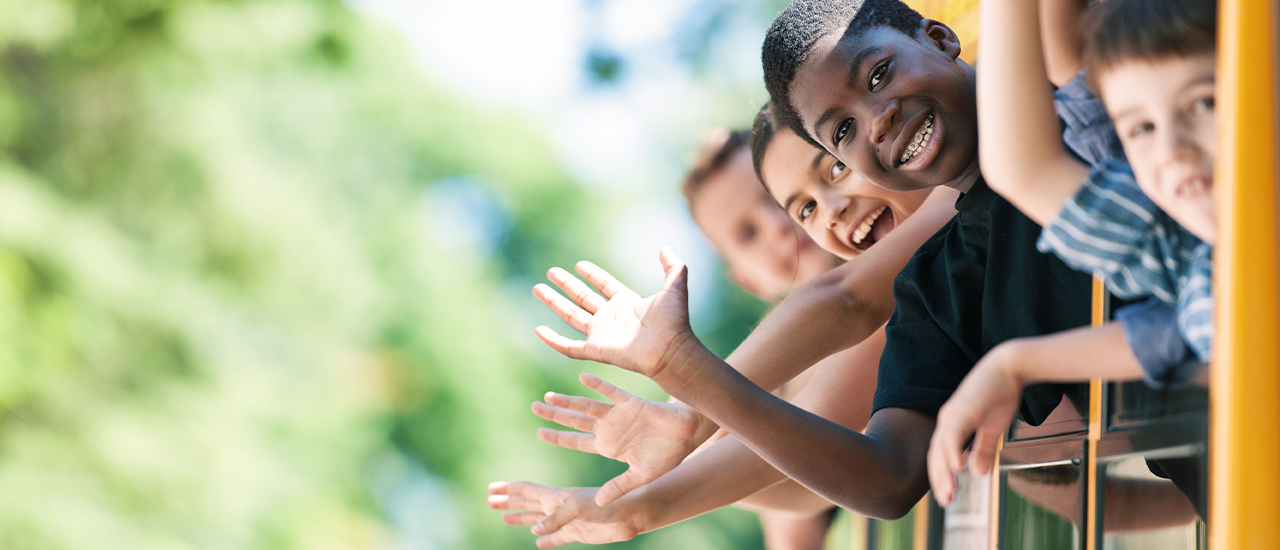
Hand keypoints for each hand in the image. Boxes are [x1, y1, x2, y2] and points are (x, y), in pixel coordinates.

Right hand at [487, 482, 639, 548]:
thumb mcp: (579, 508)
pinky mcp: (578, 534)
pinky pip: (557, 538)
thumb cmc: (607, 505)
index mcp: (556, 496)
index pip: (527, 490)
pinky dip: (546, 540)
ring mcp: (567, 521)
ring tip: (504, 519)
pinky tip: (538, 543)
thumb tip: (535, 532)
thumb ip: (557, 519)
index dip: (508, 490)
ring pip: (538, 520)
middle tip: (489, 501)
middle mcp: (558, 506)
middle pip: (527, 504)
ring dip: (521, 519)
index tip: (490, 488)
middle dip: (508, 503)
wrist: (632, 514)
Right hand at [533, 247, 694, 381]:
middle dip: (566, 285)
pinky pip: (568, 347)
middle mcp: (612, 318)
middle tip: (551, 272)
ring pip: (571, 316)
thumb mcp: (675, 286)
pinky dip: (553, 340)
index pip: (605, 286)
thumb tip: (666, 248)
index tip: (578, 265)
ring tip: (538, 288)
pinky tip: (538, 330)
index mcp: (627, 303)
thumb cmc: (674, 321)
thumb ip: (673, 266)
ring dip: (554, 302)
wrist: (670, 349)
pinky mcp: (595, 350)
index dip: (593, 275)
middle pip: (583, 298)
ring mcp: (602, 334)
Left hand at [533, 372, 707, 505]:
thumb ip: (619, 487)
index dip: (559, 438)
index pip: (577, 441)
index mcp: (609, 446)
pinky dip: (598, 386)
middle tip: (534, 407)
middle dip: (555, 415)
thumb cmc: (667, 455)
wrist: (688, 435)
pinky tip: (582, 379)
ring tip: (548, 396)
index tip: (540, 433)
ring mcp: (618, 414)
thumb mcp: (641, 476)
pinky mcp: (631, 402)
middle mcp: (609, 428)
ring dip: (568, 402)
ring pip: (587, 406)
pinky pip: (612, 392)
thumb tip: (598, 503)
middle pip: (575, 420)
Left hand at [928, 342, 1026, 506]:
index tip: (946, 497)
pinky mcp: (962, 409)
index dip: (941, 477)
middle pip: (935, 455)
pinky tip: (955, 468)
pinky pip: (953, 434)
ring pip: (941, 448)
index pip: (940, 456)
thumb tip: (976, 474)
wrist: (1009, 368)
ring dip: (943, 472)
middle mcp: (947, 421)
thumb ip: (982, 450)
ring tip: (948, 493)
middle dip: (939, 480)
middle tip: (944, 502)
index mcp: (951, 425)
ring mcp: (952, 414)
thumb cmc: (999, 396)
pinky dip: (952, 451)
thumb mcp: (992, 429)